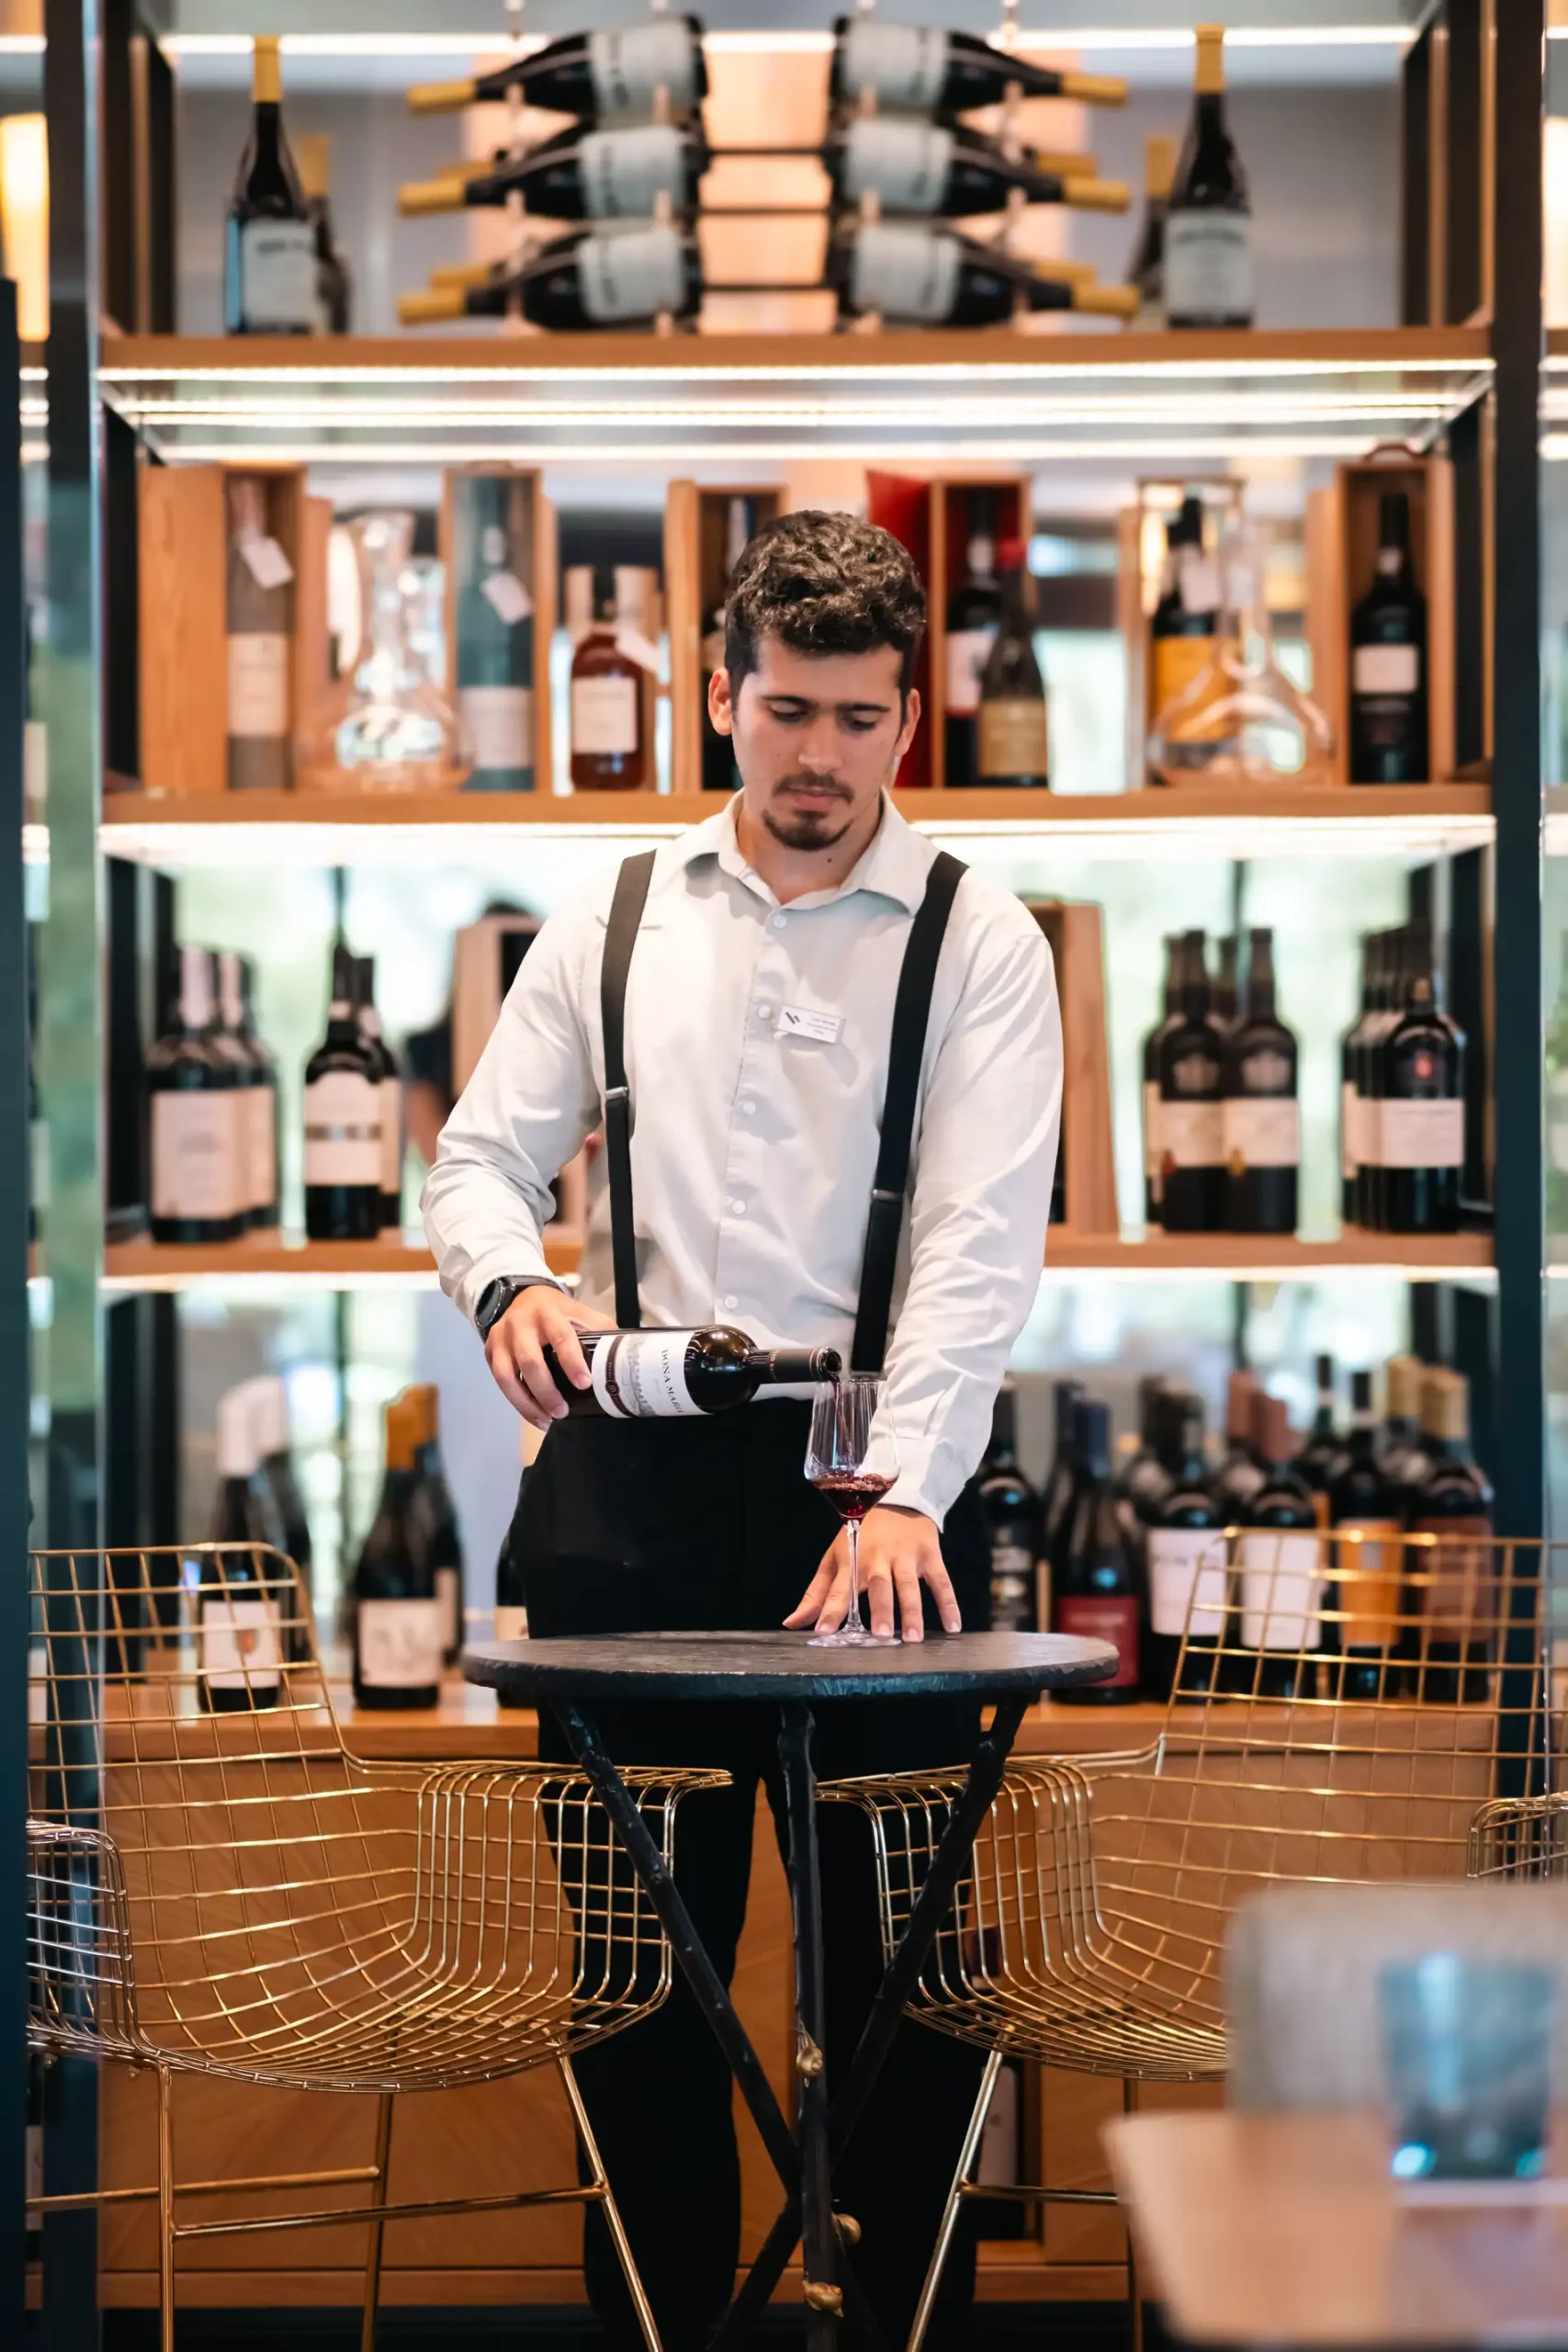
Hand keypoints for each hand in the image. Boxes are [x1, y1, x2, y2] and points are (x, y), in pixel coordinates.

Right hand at [484, 1288, 616, 1431]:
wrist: (522, 1297)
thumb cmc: (558, 1311)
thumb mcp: (580, 1312)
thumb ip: (599, 1331)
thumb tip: (623, 1359)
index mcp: (548, 1312)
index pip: (561, 1337)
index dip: (572, 1361)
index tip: (585, 1383)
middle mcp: (520, 1323)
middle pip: (530, 1361)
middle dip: (546, 1391)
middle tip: (562, 1412)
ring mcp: (501, 1337)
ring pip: (507, 1376)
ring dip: (526, 1404)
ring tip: (546, 1421)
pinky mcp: (490, 1351)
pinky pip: (500, 1382)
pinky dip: (517, 1402)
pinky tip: (533, 1414)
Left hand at [783, 1506, 961, 1644]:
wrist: (898, 1500)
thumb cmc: (860, 1536)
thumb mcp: (835, 1558)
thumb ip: (817, 1593)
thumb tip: (792, 1623)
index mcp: (852, 1559)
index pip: (839, 1588)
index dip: (831, 1609)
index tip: (824, 1632)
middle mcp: (879, 1557)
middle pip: (879, 1584)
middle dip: (880, 1609)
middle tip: (880, 1635)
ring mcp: (906, 1556)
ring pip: (909, 1585)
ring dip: (912, 1611)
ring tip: (912, 1638)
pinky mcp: (930, 1555)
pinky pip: (942, 1581)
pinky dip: (948, 1604)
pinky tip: (953, 1627)